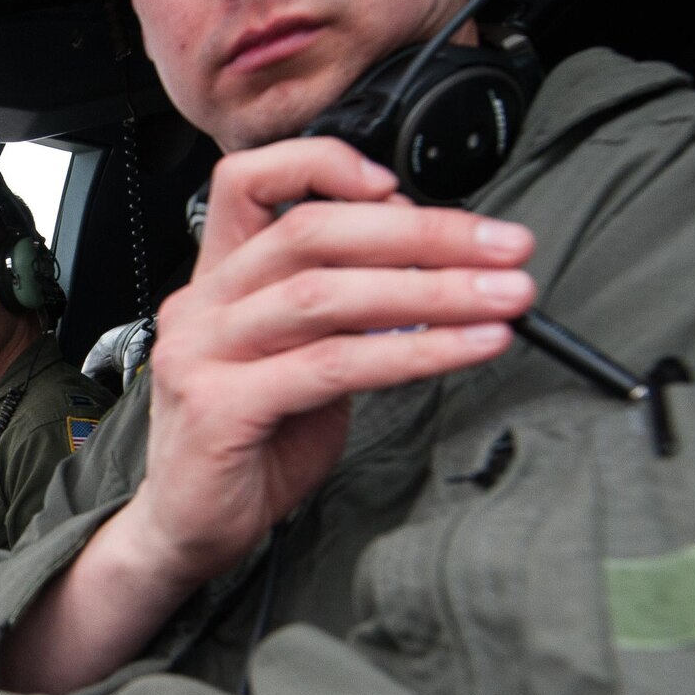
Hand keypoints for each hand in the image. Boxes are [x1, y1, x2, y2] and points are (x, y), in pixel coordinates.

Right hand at [129, 139, 533, 579]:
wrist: (189, 528)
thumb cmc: (250, 446)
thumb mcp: (300, 363)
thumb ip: (345, 316)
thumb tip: (435, 272)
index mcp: (215, 281)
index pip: (248, 181)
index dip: (325, 166)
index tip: (404, 188)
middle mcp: (200, 305)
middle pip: (310, 232)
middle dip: (423, 232)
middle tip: (504, 247)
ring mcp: (202, 353)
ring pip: (325, 294)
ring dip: (433, 290)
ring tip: (505, 298)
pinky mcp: (219, 407)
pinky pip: (332, 364)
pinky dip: (413, 351)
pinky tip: (466, 348)